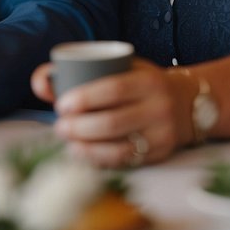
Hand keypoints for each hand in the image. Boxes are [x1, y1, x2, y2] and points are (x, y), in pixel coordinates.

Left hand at [31, 59, 186, 167]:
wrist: (189, 103)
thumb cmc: (141, 82)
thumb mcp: (121, 67)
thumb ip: (81, 71)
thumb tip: (41, 83)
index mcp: (148, 81)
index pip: (113, 89)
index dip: (84, 99)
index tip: (61, 105)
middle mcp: (158, 107)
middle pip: (112, 122)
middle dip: (79, 128)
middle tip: (59, 127)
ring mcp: (161, 134)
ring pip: (119, 148)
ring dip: (87, 149)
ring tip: (68, 143)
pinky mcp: (160, 154)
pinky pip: (127, 162)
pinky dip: (101, 161)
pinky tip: (84, 155)